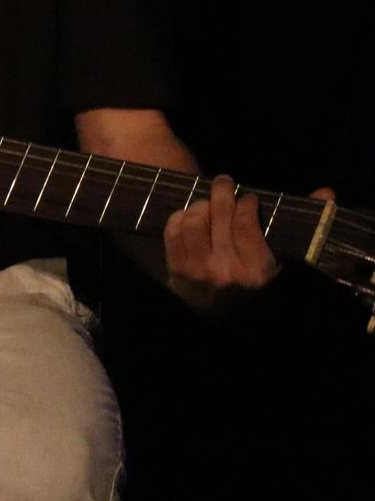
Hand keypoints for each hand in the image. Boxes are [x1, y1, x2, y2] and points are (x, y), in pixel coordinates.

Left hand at [163, 175, 332, 310]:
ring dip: (200, 205)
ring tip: (208, 202)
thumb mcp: (279, 265)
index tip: (247, 197)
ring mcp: (199, 271)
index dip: (245, 203)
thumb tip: (326, 192)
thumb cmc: (255, 287)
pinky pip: (174, 231)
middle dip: (222, 192)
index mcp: (258, 271)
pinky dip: (180, 217)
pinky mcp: (178, 270)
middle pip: (220, 217)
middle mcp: (227, 271)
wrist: (221, 319)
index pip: (245, 223)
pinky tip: (190, 216)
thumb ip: (302, 227)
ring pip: (194, 221)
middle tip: (224, 182)